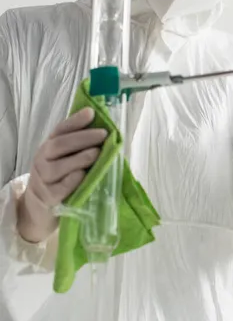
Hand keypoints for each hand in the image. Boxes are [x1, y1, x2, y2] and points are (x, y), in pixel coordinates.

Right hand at [17, 108, 107, 242]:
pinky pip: (59, 188)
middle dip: (82, 138)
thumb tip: (106, 131)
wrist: (39, 207)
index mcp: (49, 146)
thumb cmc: (60, 178)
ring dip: (79, 158)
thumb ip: (80, 146)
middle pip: (59, 145)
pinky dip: (71, 180)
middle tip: (103, 134)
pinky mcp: (48, 197)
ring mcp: (43, 179)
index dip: (75, 121)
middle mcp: (42, 159)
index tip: (91, 113)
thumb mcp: (65, 159)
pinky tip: (82, 175)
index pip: (60, 130)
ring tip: (97, 153)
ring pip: (57, 167)